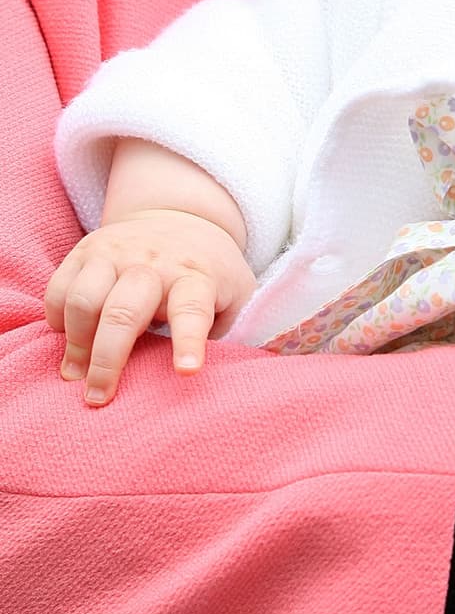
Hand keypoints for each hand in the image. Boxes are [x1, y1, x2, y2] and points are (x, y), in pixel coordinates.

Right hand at [45, 209, 255, 403]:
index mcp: (196, 276)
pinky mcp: (86, 251)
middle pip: (123, 313)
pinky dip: (56, 318)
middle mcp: (152, 263)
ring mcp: (115, 253)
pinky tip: (66, 339)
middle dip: (108, 359)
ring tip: (75, 375)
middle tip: (99, 397)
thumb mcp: (239, 294)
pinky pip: (58, 288)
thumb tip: (229, 376)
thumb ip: (234, 332)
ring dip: (76, 343)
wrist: (182, 216)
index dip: (189, 342)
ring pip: (82, 300)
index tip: (187, 372)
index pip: (192, 310)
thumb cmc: (211, 272)